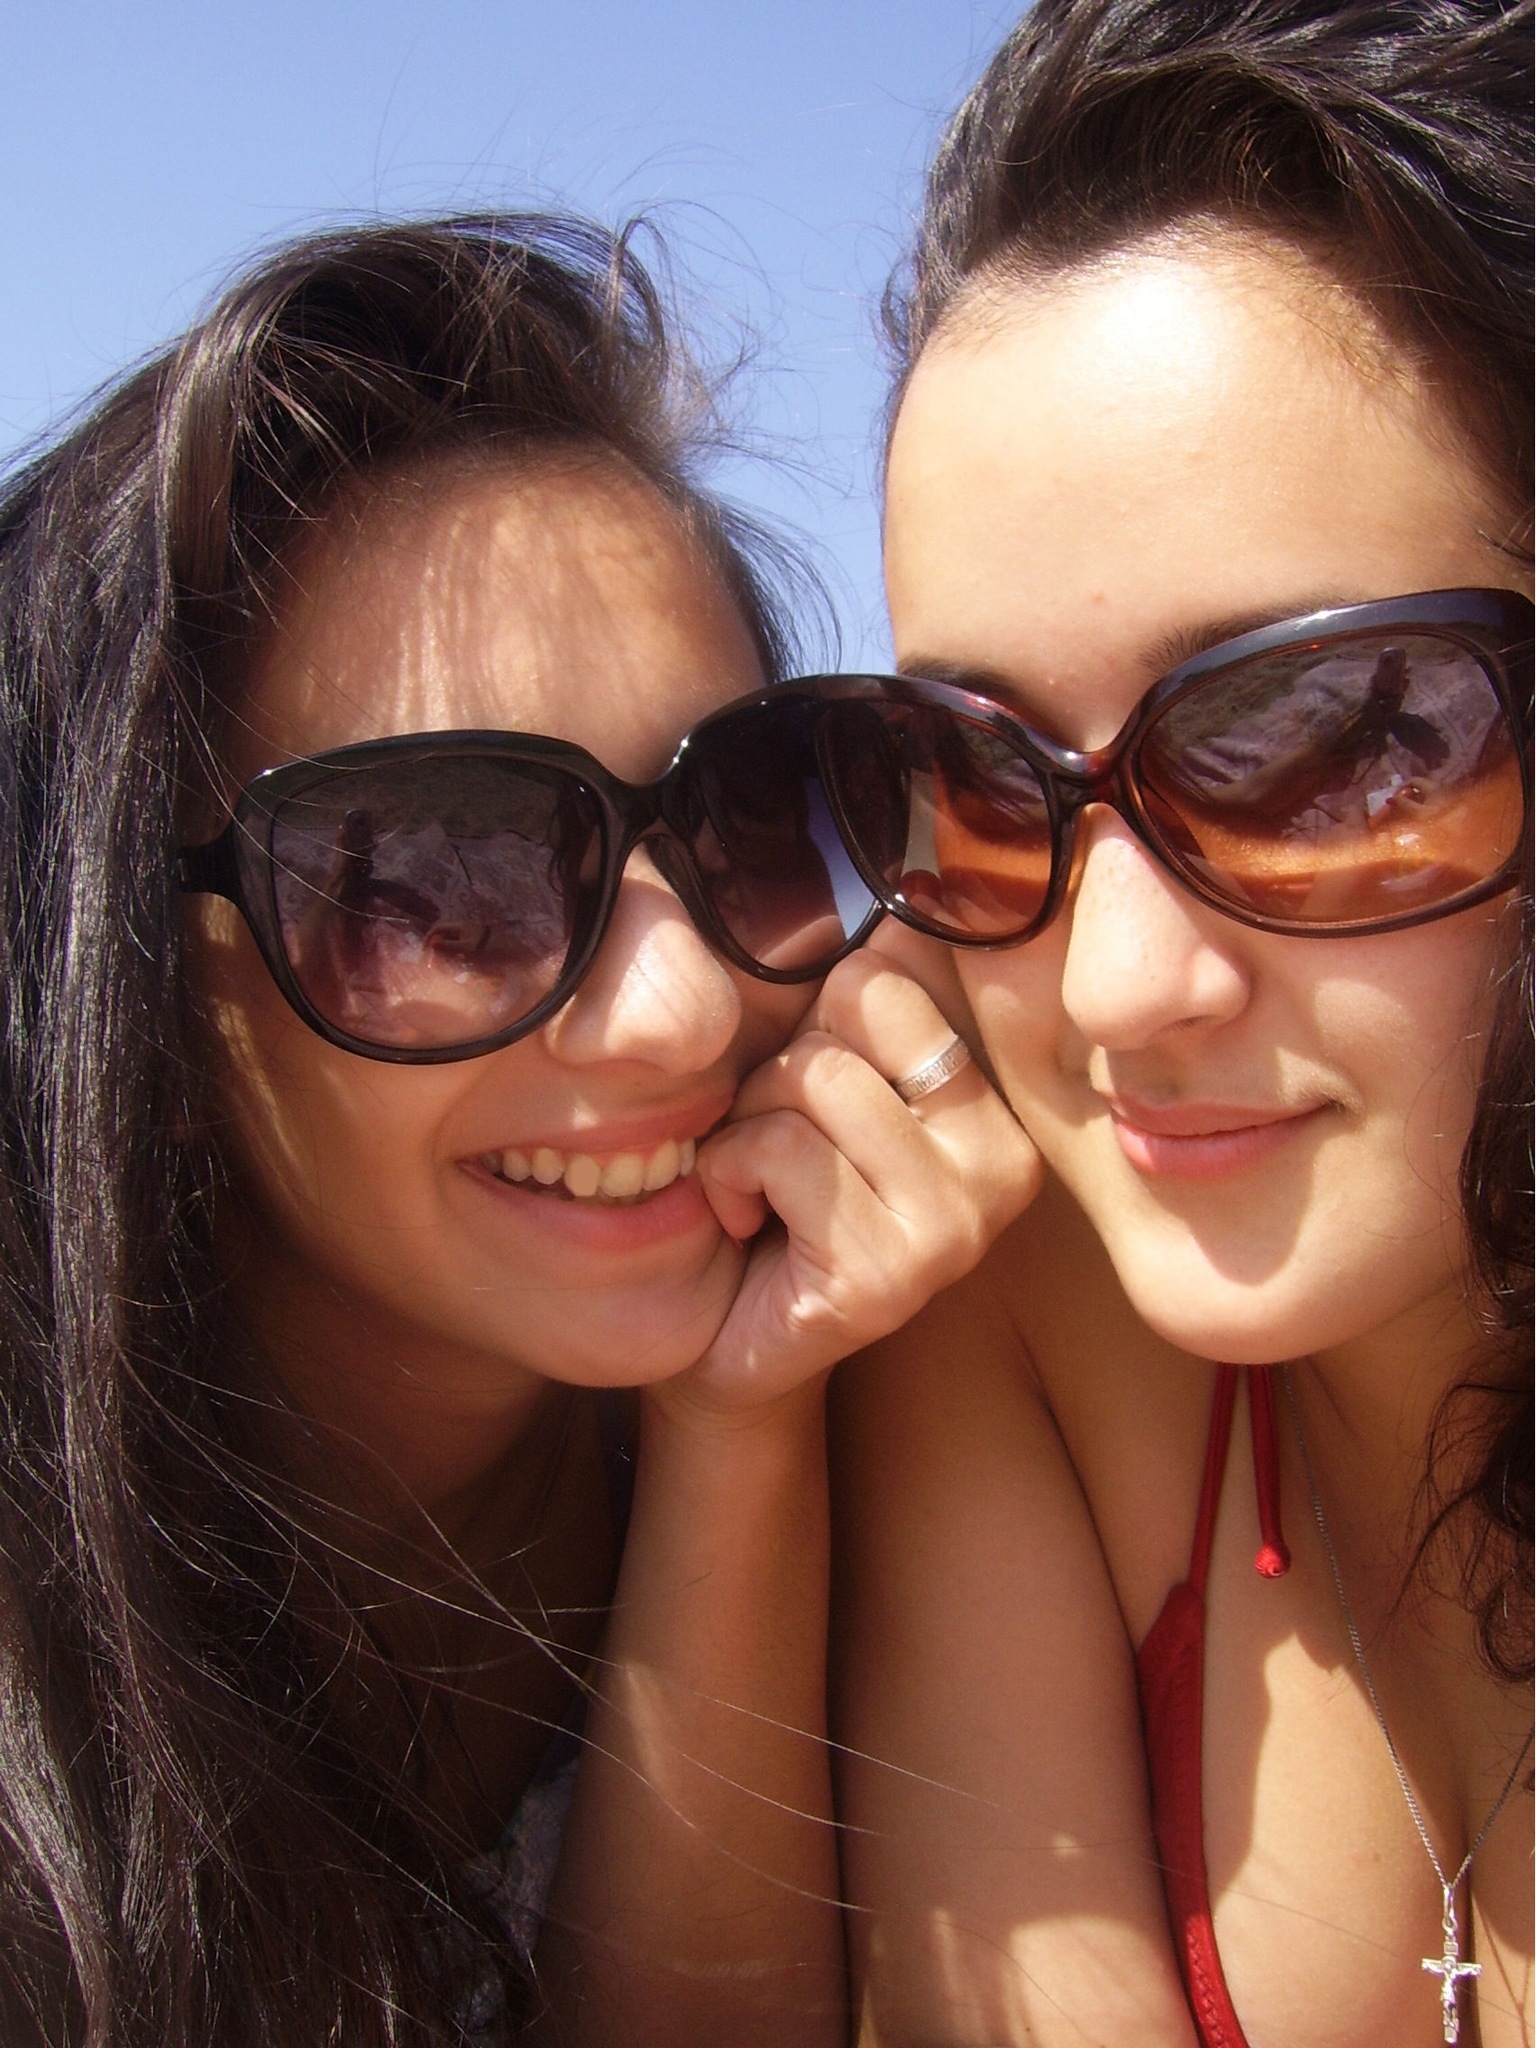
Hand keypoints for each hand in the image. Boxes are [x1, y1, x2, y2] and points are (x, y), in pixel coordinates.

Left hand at [667, 949, 1042, 1417]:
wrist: (731, 1342)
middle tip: (779, 1134)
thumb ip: (876, 991)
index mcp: (1004, 1103)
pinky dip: (732, 1172)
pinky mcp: (895, 1275)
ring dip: (750, 1120)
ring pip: (817, 1076)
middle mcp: (1008, 1163)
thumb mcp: (827, 1072)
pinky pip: (783, 1150)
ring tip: (760, 1178)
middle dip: (783, 1059)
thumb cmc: (778, 1189)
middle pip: (862, 1003)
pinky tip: (747, 1220)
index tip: (817, 1077)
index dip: (823, 1006)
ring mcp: (960, 1224)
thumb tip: (925, 878)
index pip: (903, 967)